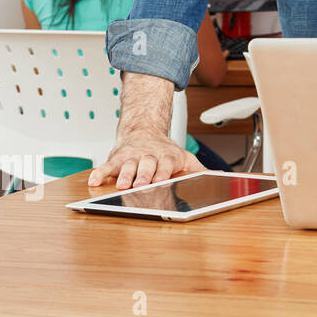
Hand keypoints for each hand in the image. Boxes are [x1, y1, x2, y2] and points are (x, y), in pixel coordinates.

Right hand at [89, 129, 203, 189]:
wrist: (144, 131)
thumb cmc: (165, 151)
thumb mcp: (185, 158)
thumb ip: (200, 169)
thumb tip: (221, 177)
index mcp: (166, 157)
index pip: (165, 163)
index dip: (163, 170)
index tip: (161, 178)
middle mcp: (149, 156)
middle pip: (146, 164)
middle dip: (143, 174)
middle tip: (141, 184)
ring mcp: (132, 157)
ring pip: (128, 165)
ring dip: (125, 175)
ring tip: (122, 185)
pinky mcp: (117, 158)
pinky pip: (106, 166)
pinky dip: (100, 173)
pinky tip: (94, 181)